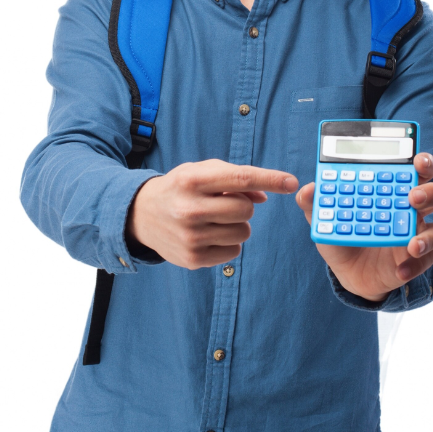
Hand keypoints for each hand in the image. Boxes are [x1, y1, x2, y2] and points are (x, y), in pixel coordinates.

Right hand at [126, 159, 298, 268]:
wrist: (140, 215)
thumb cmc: (180, 188)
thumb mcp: (201, 172)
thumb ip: (235, 178)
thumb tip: (265, 195)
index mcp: (192, 180)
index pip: (241, 178)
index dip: (270, 179)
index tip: (292, 182)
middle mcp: (190, 208)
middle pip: (247, 209)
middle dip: (243, 205)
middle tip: (223, 203)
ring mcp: (191, 237)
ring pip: (244, 232)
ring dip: (237, 225)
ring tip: (214, 219)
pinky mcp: (193, 259)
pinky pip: (234, 252)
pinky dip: (229, 244)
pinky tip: (209, 235)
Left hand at [295, 153, 432, 302]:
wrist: (348, 272)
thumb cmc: (344, 235)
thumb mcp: (326, 219)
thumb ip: (315, 203)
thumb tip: (307, 190)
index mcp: (394, 190)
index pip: (415, 169)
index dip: (422, 162)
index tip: (417, 160)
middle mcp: (412, 209)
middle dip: (431, 191)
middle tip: (412, 196)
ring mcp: (417, 235)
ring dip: (429, 236)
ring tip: (413, 244)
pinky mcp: (417, 260)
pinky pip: (425, 262)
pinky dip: (414, 266)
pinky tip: (400, 270)